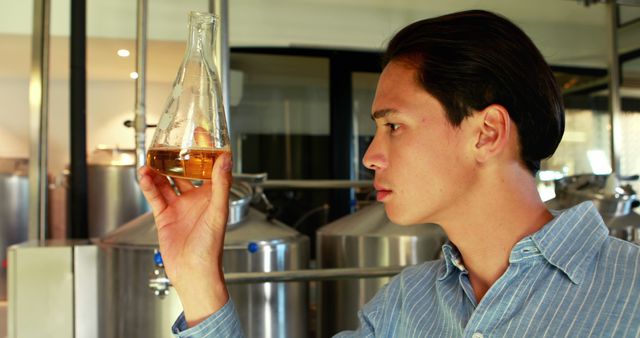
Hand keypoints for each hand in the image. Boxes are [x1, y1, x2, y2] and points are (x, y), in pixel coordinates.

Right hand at [138, 151, 232, 326]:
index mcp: (213, 196)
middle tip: (170, 141)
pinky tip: (144, 175)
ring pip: (167, 181)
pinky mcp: (165, 215)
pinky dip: (149, 185)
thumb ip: (221, 184)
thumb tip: (225, 160)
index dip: (207, 150)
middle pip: (186, 171)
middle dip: (178, 157)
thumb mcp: (218, 211)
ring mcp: (180, 206)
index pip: (211, 167)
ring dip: (159, 170)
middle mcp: (197, 199)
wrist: (193, 272)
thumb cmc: (211, 248)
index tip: (201, 133)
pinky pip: (155, 195)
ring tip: (151, 158)